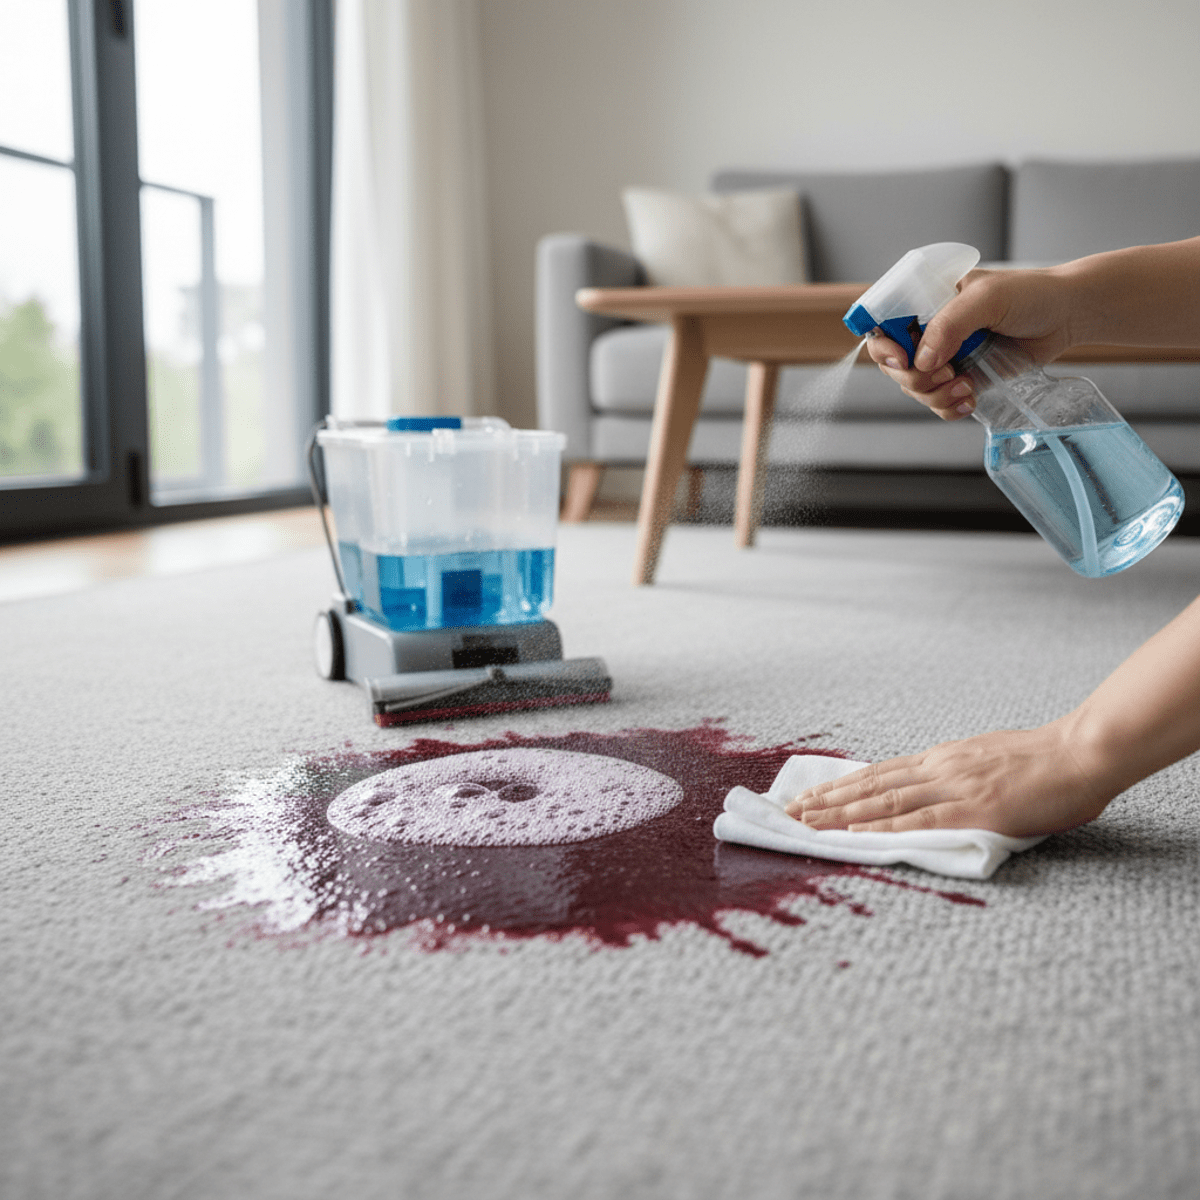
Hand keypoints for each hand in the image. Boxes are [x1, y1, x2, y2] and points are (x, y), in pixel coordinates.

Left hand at [783, 721, 1114, 837]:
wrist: (1081, 753)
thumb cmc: (1045, 762)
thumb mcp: (988, 760)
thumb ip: (959, 776)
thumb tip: (936, 792)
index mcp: (943, 759)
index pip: (880, 774)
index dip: (842, 786)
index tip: (811, 796)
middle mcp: (939, 768)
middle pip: (871, 785)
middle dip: (827, 800)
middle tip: (789, 812)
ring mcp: (954, 787)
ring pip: (884, 801)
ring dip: (841, 814)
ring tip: (806, 823)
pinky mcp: (974, 809)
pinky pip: (919, 821)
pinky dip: (883, 828)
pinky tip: (856, 834)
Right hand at [865, 265, 1078, 420]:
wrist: (1067, 316)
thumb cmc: (1031, 294)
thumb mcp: (987, 298)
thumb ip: (950, 324)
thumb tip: (921, 361)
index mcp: (926, 302)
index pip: (883, 325)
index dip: (883, 346)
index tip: (902, 359)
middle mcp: (929, 331)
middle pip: (892, 365)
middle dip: (914, 377)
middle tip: (946, 372)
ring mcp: (944, 358)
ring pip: (914, 388)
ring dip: (935, 395)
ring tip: (966, 386)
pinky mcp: (962, 380)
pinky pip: (938, 404)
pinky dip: (948, 408)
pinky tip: (969, 400)